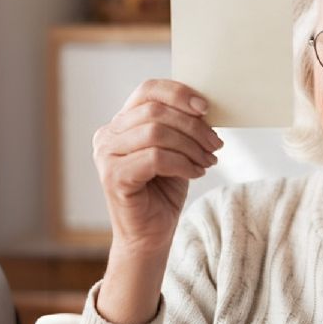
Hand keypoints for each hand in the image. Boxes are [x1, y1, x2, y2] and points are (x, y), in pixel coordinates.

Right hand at [92, 79, 221, 254]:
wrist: (152, 233)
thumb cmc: (164, 190)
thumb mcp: (177, 149)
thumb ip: (181, 125)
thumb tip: (204, 105)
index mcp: (121, 122)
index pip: (148, 90)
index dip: (179, 93)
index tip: (206, 108)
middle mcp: (107, 135)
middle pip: (156, 111)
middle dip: (193, 126)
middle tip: (215, 143)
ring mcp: (106, 155)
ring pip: (156, 133)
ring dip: (191, 146)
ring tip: (208, 160)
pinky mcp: (113, 177)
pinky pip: (155, 158)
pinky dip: (183, 164)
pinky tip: (196, 173)